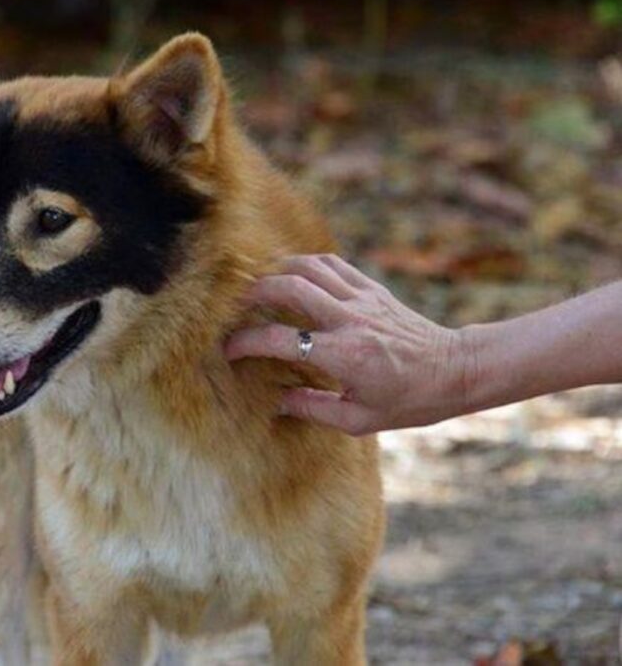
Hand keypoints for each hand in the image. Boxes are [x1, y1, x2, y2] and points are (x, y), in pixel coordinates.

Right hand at [225, 254, 467, 434]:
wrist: (455, 370)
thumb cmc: (409, 401)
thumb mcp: (359, 419)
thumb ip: (313, 408)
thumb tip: (277, 402)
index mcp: (344, 356)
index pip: (282, 340)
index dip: (247, 342)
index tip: (229, 349)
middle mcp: (350, 320)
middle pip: (290, 286)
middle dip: (256, 291)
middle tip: (238, 305)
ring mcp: (363, 299)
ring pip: (310, 267)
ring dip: (280, 270)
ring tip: (263, 285)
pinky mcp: (373, 289)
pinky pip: (334, 264)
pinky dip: (308, 264)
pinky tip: (296, 275)